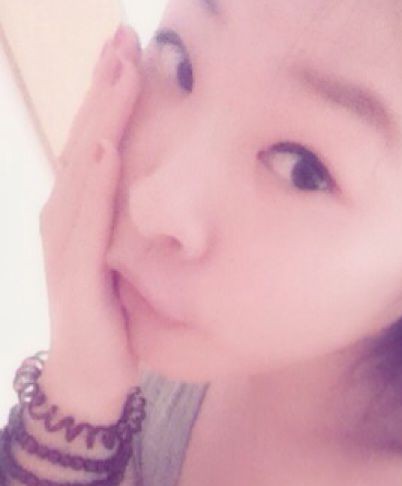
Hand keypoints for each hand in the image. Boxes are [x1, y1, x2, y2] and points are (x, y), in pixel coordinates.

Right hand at [37, 25, 142, 421]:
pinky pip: (86, 223)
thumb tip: (175, 195)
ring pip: (83, 168)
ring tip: (118, 70)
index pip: (98, 140)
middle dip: (105, 88)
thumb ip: (139, 225)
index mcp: (83, 209)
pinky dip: (95, 184)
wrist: (93, 373)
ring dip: (100, 118)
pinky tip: (106, 150)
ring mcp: (65, 241)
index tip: (131, 48)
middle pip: (87, 139)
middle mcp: (67, 215)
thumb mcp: (129, 259)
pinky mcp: (74, 274)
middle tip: (124, 35)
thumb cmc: (113, 314)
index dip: (112, 94)